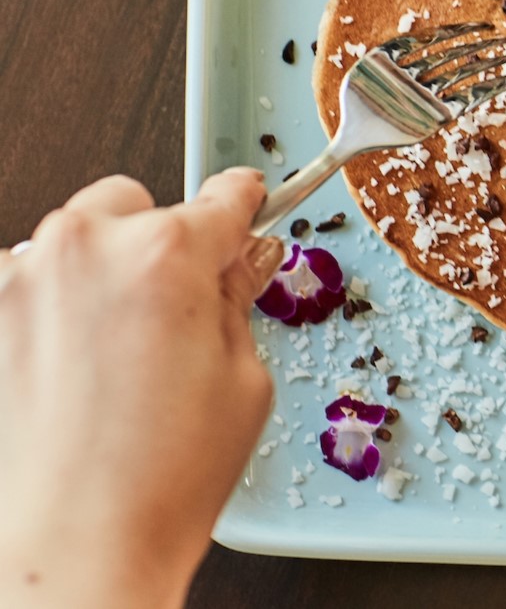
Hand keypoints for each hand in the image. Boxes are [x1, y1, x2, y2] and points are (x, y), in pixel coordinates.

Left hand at [0, 169, 281, 608]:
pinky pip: (30, 288)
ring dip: (99, 276)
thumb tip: (239, 263)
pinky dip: (51, 314)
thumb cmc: (155, 483)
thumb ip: (236, 301)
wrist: (69, 549)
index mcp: (166, 255)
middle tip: (176, 312)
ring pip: (74, 244)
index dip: (242, 207)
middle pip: (134, 206)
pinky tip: (73, 374)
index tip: (243, 209)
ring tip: (118, 358)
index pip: (222, 197)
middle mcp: (83, 249)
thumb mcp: (242, 382)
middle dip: (158, 246)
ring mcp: (19, 281)